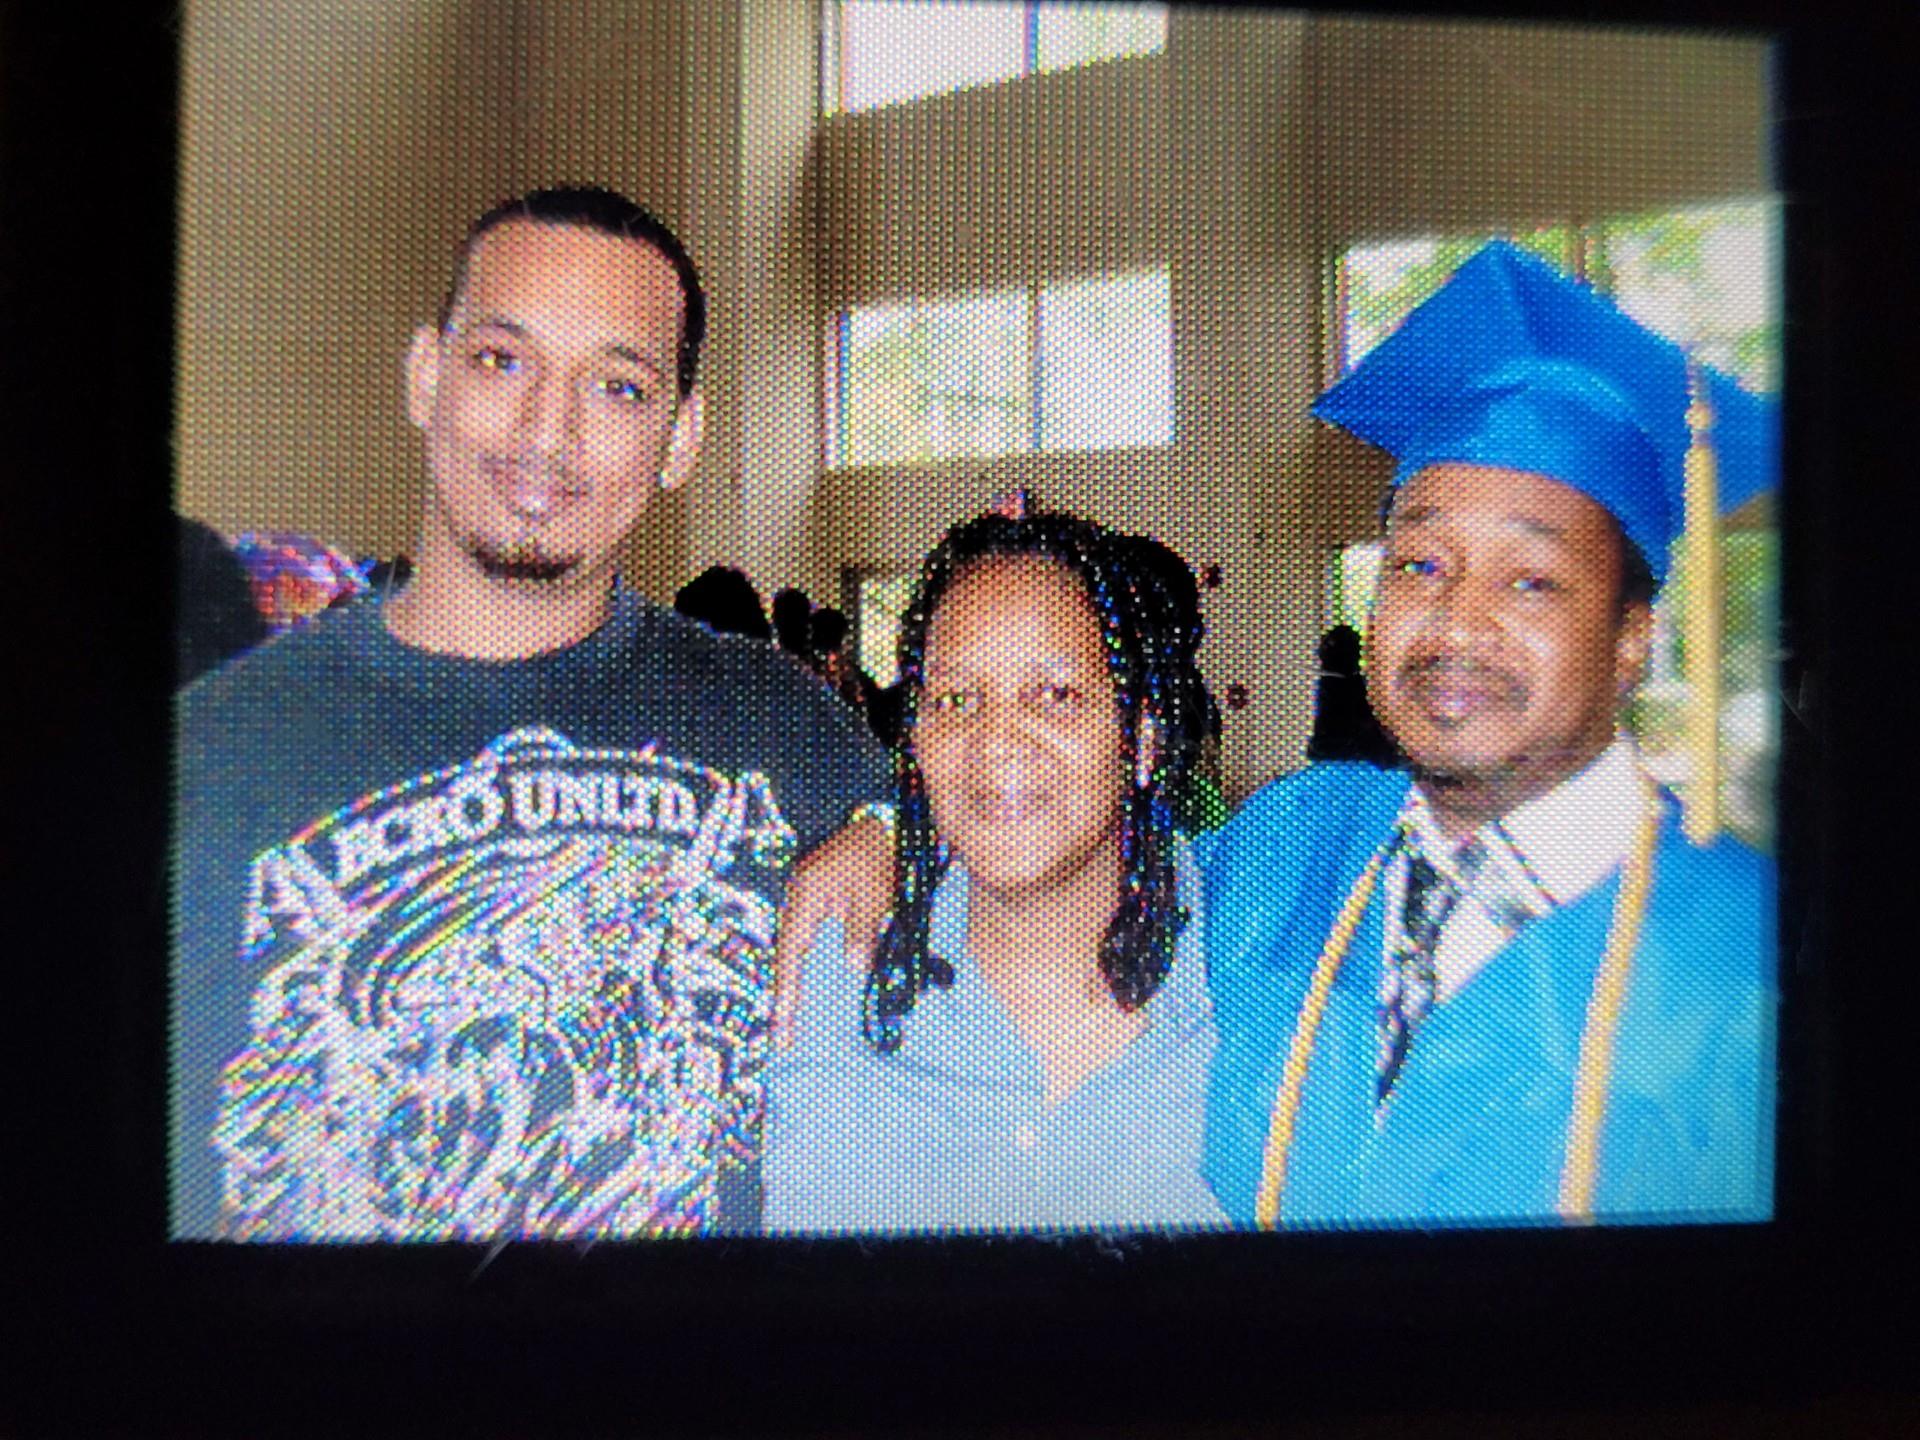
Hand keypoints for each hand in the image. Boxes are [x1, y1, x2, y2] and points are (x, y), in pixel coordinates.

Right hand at [772, 814, 895, 1048]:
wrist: (886, 818)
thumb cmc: (881, 852)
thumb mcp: (875, 892)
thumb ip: (862, 929)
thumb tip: (852, 968)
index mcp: (807, 894)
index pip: (792, 952)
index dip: (787, 992)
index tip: (783, 1027)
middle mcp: (799, 899)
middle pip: (788, 956)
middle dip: (787, 997)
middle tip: (783, 1041)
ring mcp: (807, 899)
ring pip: (798, 951)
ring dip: (798, 985)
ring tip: (794, 1026)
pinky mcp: (820, 901)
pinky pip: (811, 940)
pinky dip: (810, 966)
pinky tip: (814, 990)